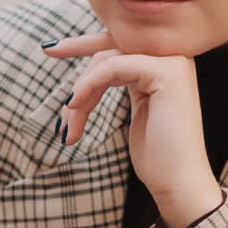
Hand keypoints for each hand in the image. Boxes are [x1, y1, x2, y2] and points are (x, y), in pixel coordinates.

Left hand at [43, 33, 220, 227]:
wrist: (179, 184)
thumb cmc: (157, 158)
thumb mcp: (136, 113)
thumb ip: (122, 85)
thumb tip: (92, 72)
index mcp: (166, 66)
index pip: (120, 47)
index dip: (85, 44)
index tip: (52, 47)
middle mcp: (173, 58)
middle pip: (112, 47)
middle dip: (77, 53)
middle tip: (48, 51)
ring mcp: (173, 63)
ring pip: (107, 61)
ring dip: (80, 91)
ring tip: (69, 125)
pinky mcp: (167, 72)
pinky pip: (114, 67)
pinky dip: (89, 84)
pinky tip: (75, 105)